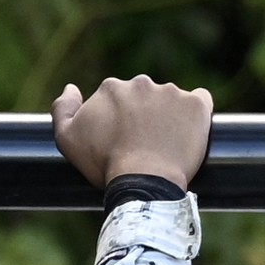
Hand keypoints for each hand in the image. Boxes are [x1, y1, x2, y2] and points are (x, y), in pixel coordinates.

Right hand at [52, 75, 214, 188]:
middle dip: (144, 116)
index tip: (123, 141)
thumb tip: (71, 88)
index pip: (117, 99)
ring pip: (171, 100)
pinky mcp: (196, 104)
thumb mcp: (67, 140)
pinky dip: (197, 114)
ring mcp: (171, 92)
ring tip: (167, 146)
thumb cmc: (104, 164)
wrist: (144, 181)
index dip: (120, 121)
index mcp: (111, 87)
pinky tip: (191, 131)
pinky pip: (201, 100)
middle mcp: (142, 83)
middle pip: (144, 97)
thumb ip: (62, 109)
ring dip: (169, 116)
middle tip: (145, 145)